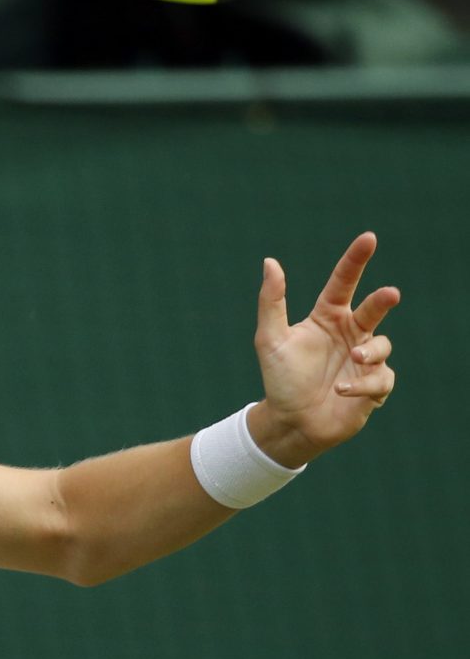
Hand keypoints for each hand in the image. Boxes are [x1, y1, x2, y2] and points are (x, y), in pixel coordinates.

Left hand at [250, 232, 399, 467]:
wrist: (290, 421)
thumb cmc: (279, 378)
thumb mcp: (270, 338)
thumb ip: (272, 300)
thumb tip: (270, 261)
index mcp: (326, 317)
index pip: (343, 283)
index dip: (355, 260)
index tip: (369, 237)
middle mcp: (349, 334)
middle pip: (373, 309)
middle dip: (383, 300)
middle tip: (390, 294)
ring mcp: (364, 360)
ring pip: (381, 344)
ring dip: (369, 352)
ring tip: (353, 359)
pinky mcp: (374, 386)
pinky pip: (380, 379)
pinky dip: (362, 384)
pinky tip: (341, 390)